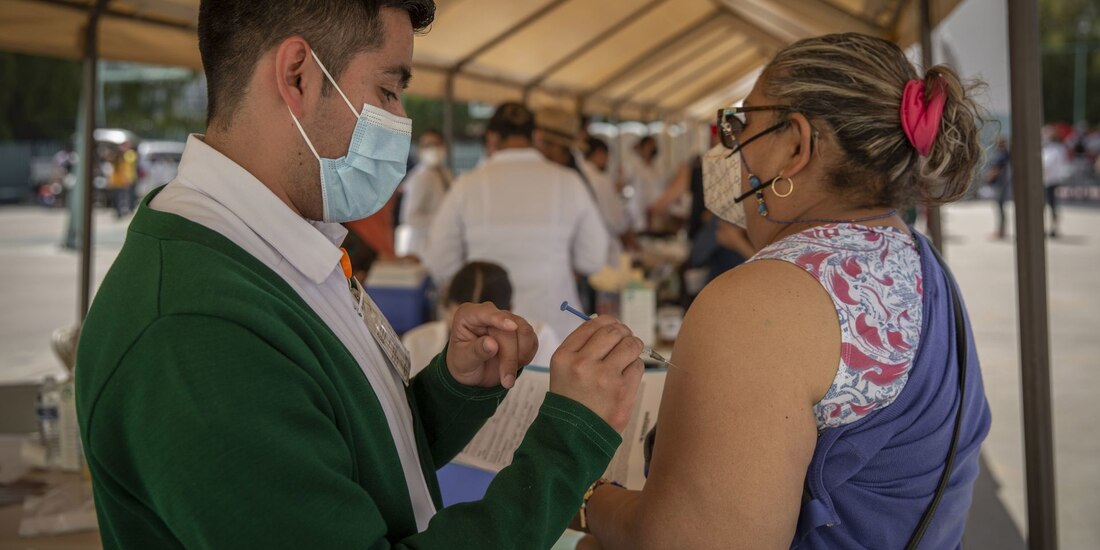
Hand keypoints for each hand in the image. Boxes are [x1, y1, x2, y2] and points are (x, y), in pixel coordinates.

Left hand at [447, 302, 537, 388]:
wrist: (474, 372)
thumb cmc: (464, 362)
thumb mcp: (463, 361)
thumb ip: (476, 351)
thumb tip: (491, 344)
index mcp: (468, 315)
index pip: (486, 312)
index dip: (499, 319)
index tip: (512, 327)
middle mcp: (489, 314)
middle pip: (508, 330)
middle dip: (509, 357)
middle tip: (506, 380)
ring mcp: (507, 321)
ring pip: (524, 333)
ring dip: (520, 356)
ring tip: (508, 376)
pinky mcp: (520, 331)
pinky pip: (531, 340)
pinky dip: (526, 356)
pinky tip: (515, 365)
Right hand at [550, 315, 644, 431]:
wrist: (573, 436)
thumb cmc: (571, 400)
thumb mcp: (564, 370)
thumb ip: (582, 346)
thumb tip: (611, 324)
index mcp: (564, 356)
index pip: (593, 324)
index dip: (609, 322)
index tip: (615, 327)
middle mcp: (582, 364)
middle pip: (614, 331)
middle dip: (624, 332)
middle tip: (625, 340)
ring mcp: (604, 378)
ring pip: (630, 345)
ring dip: (633, 347)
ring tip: (629, 356)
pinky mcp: (622, 391)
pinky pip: (638, 366)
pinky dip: (635, 367)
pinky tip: (626, 377)